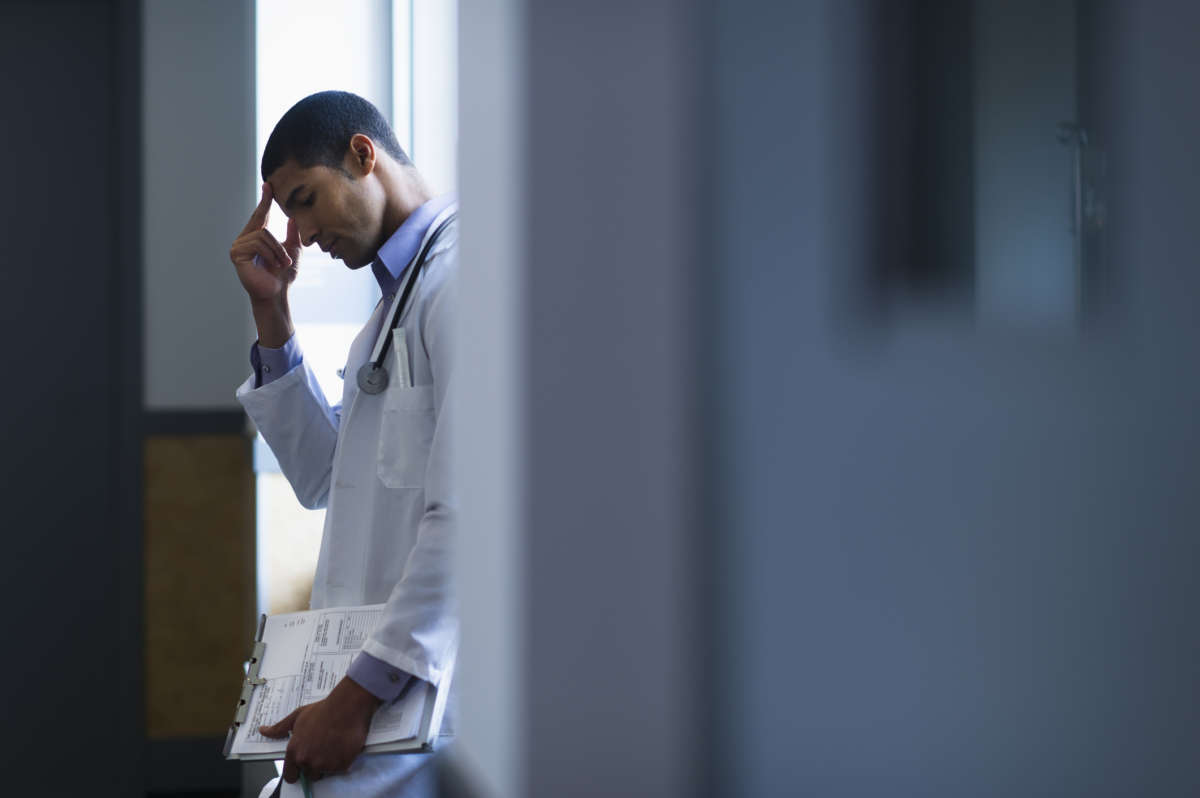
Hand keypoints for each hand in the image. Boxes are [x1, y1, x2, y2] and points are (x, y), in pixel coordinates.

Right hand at [229, 183, 301, 303]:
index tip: (269, 185)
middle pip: (262, 224)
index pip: (260, 215)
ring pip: (263, 235)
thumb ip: (292, 234)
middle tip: (286, 263)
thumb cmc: (283, 275)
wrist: (277, 293)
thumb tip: (293, 217)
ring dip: (278, 252)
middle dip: (279, 245)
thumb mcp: (292, 250)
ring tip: (281, 266)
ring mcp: (238, 246)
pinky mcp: (236, 254)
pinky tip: (272, 266)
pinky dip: (271, 255)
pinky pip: (258, 244)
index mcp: (256, 237)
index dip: (264, 200)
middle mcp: (244, 239)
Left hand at [258, 677, 381, 783]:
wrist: (346, 707)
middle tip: (323, 748)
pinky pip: (340, 769)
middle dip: (315, 765)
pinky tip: (342, 746)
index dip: (296, 771)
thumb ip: (279, 728)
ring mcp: (325, 765)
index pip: (290, 775)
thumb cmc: (322, 710)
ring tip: (333, 745)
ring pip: (325, 772)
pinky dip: (342, 760)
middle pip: (310, 775)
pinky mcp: (341, 765)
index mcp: (295, 752)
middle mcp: (308, 761)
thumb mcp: (297, 716)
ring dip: (329, 763)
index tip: (302, 767)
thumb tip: (263, 731)